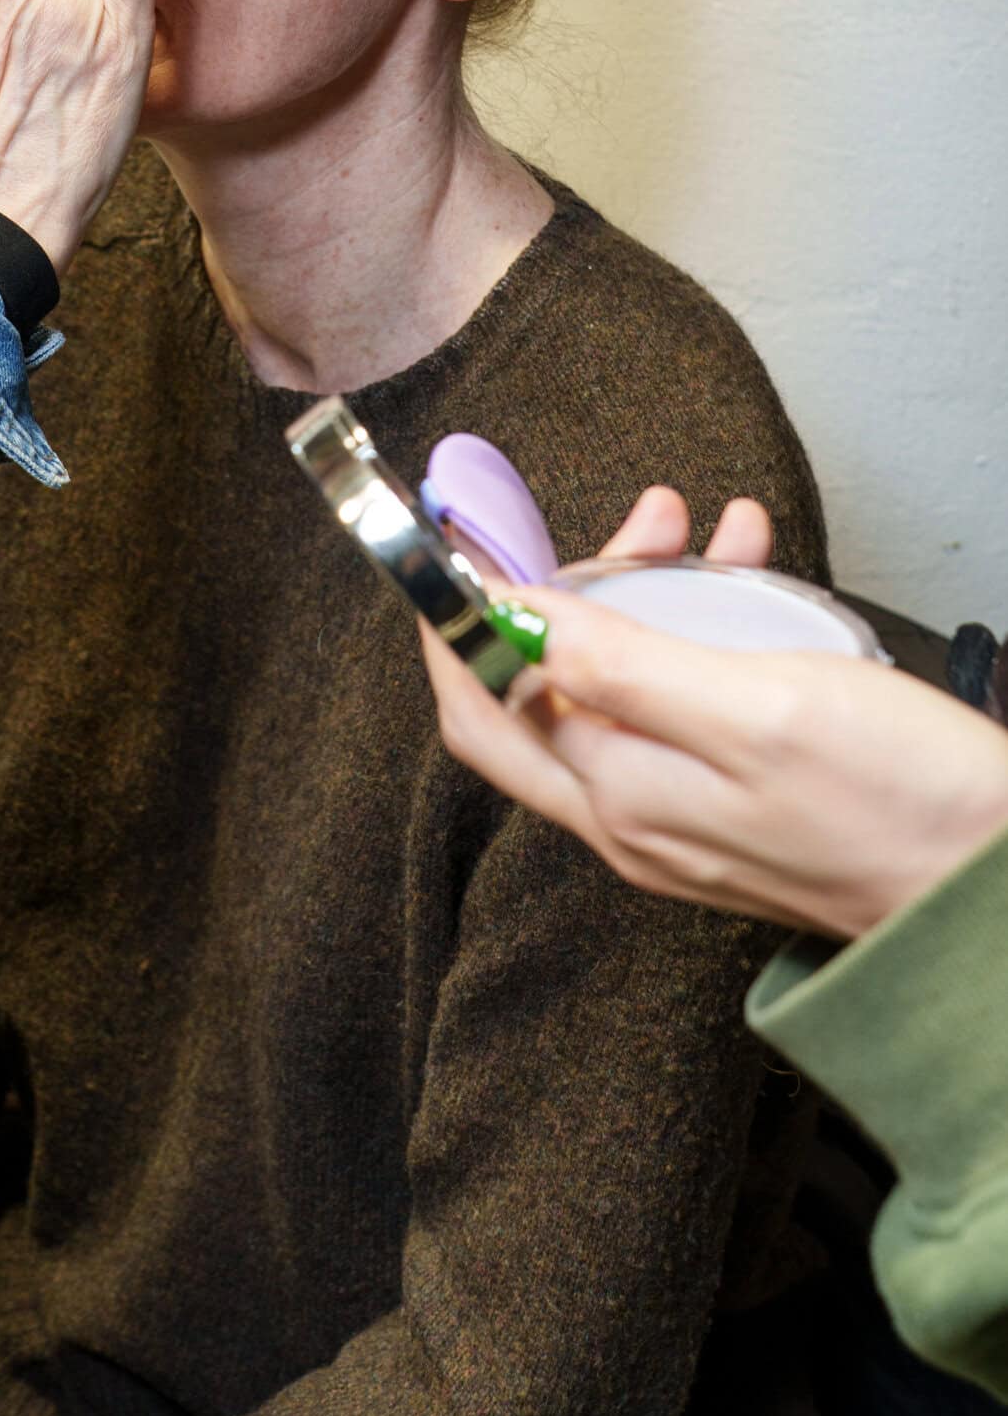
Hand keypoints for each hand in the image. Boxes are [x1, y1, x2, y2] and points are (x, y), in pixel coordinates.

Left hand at [420, 492, 1007, 939]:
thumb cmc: (903, 807)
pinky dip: (701, 626)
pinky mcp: (730, 804)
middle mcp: (631, 817)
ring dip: (645, 593)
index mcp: (618, 797)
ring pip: (617, 680)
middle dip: (565, 587)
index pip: (482, 701)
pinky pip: (681, 698)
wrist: (999, 891)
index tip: (463, 538)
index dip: (460, 614)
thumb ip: (622, 666)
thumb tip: (510, 617)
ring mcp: (679, 816)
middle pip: (541, 685)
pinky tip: (750, 574)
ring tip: (698, 528)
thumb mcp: (757, 709)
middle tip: (620, 524)